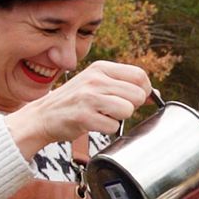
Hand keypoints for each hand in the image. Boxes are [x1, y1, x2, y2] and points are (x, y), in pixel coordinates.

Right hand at [6, 60, 152, 156]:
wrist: (43, 116)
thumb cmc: (74, 101)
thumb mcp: (97, 84)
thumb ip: (124, 86)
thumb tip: (155, 94)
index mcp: (100, 68)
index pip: (139, 75)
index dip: (144, 91)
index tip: (136, 100)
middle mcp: (95, 79)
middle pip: (137, 95)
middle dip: (131, 107)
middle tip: (114, 110)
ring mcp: (88, 97)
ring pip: (127, 110)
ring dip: (119, 119)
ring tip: (103, 115)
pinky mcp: (83, 116)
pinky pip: (113, 127)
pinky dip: (107, 130)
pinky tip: (94, 124)